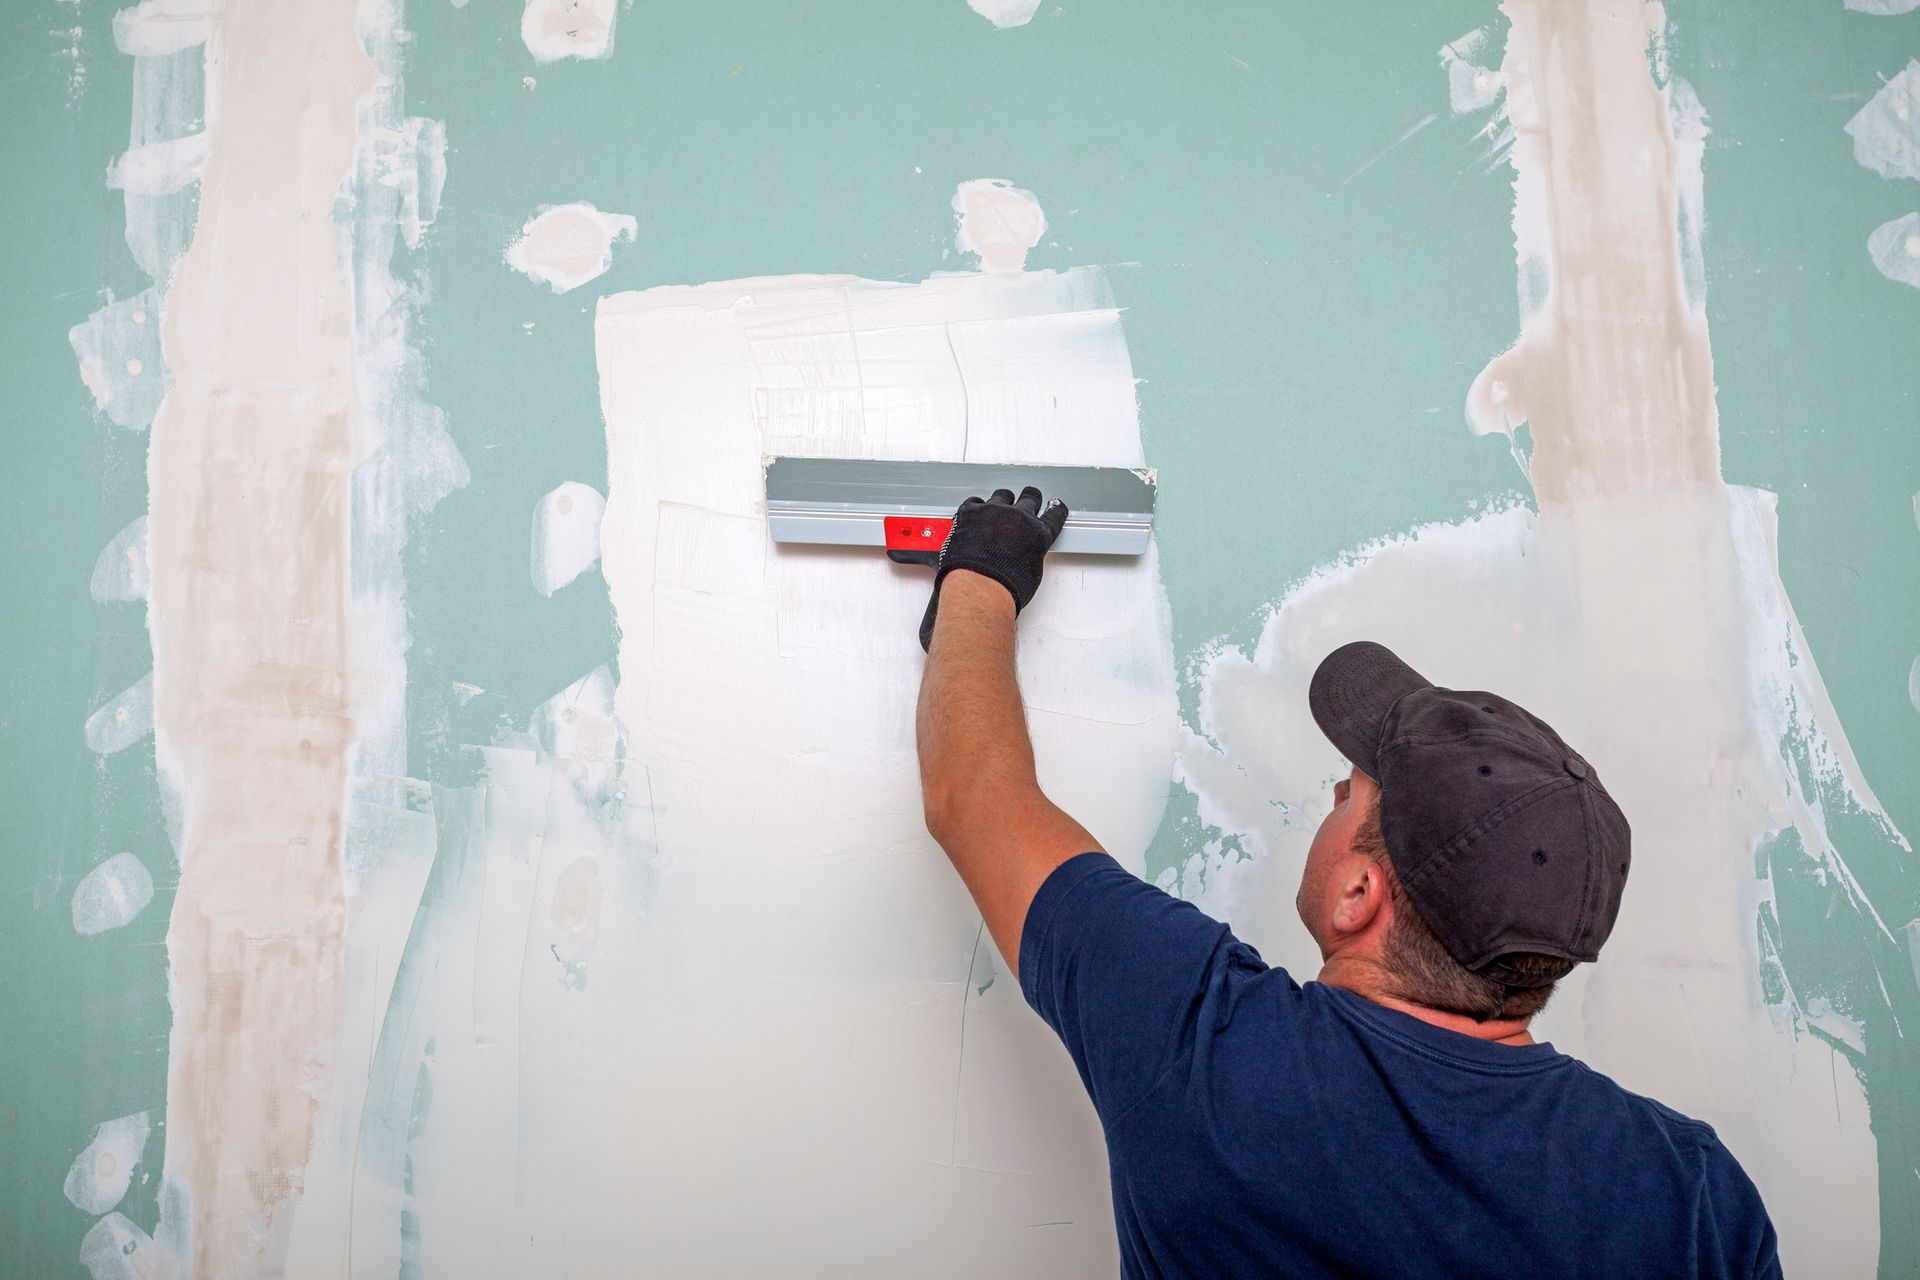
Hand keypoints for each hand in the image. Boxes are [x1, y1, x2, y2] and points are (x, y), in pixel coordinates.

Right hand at [893, 486, 1068, 650]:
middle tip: (1009, 506)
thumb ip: (918, 555)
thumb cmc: (959, 578)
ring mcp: (1017, 519)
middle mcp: (993, 511)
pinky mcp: (1038, 532)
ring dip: (1031, 498)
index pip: (975, 505)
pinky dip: (1057, 510)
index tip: (982, 513)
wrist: (980, 587)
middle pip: (1002, 498)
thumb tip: (896, 554)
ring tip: (1033, 497)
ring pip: (1027, 498)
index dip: (982, 511)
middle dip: (1006, 501)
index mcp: (969, 516)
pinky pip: (1053, 514)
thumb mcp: (934, 561)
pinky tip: (1059, 506)